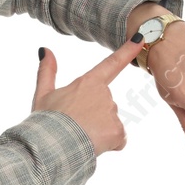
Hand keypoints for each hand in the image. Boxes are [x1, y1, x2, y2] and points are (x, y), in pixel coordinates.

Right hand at [34, 36, 144, 154]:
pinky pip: (118, 139)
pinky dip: (109, 144)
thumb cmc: (45, 121)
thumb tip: (44, 50)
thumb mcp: (43, 94)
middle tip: (75, 125)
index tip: (142, 38)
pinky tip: (93, 145)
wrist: (50, 147)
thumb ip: (47, 71)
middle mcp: (104, 94)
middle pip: (106, 105)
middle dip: (94, 117)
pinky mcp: (118, 131)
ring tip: (80, 136)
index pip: (111, 63)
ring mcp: (112, 112)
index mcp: (88, 82)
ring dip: (99, 131)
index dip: (128, 51)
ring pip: (111, 123)